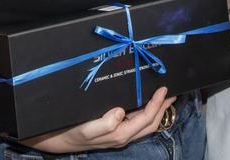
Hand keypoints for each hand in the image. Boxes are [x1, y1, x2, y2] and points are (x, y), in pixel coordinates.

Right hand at [27, 86, 174, 153]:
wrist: (58, 139)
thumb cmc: (72, 132)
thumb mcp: (87, 128)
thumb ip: (105, 123)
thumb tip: (121, 112)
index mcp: (120, 134)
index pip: (146, 118)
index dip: (157, 104)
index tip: (163, 89)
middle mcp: (124, 136)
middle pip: (151, 123)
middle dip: (163, 108)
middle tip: (171, 93)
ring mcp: (120, 134)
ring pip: (145, 124)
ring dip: (157, 111)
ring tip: (164, 98)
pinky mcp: (115, 130)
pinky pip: (137, 122)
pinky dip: (146, 112)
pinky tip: (145, 104)